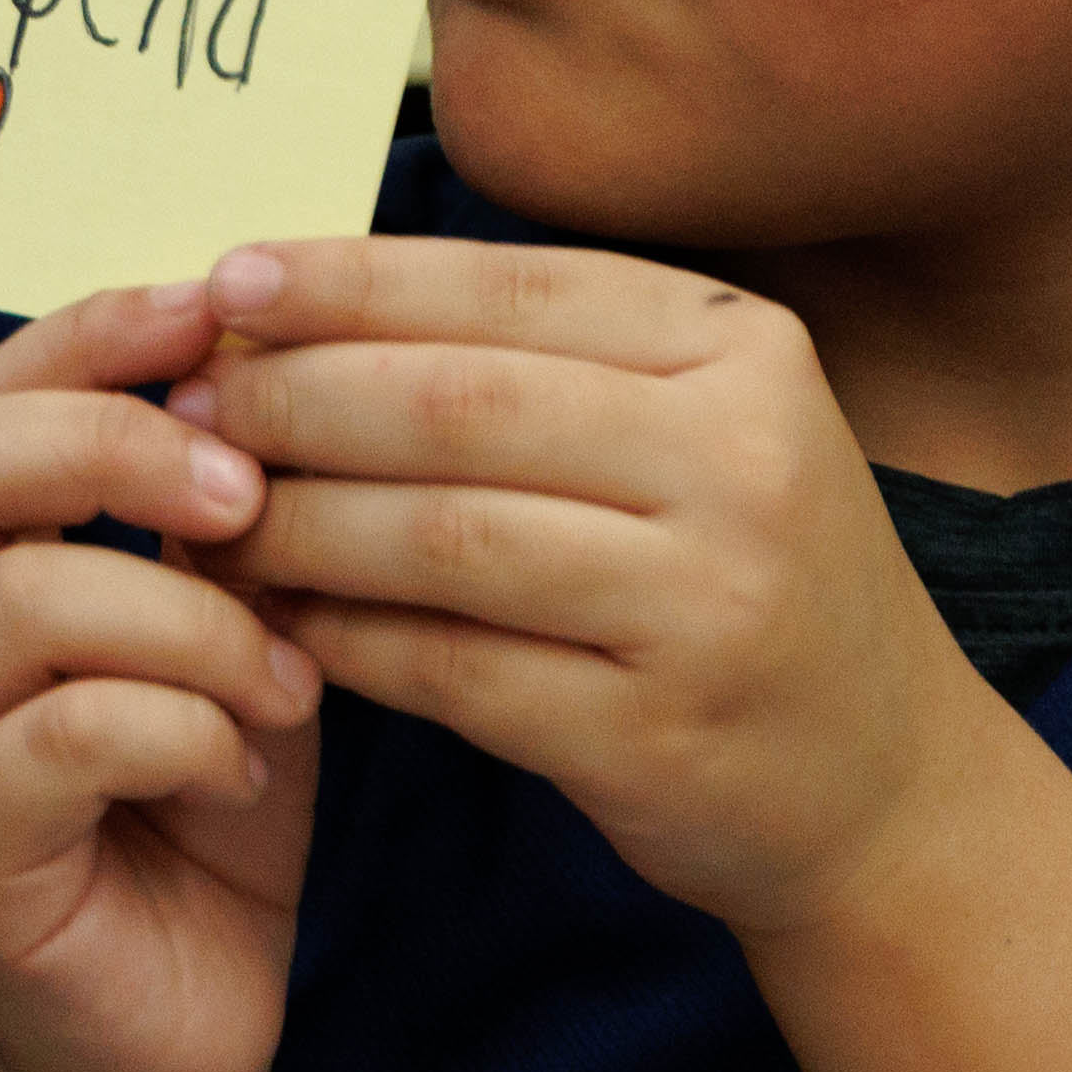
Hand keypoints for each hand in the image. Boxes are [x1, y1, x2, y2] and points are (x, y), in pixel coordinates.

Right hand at [0, 279, 326, 1071]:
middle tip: (254, 494)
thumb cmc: (190, 817)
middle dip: (120, 446)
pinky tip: (234, 772)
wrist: (166, 1045)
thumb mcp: (214, 632)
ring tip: (281, 686)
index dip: (96, 336)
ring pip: (30, 597)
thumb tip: (253, 370)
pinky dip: (188, 730)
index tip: (224, 311)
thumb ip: (205, 522)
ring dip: (195, 623)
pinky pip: (73, 731)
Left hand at [179, 234, 992, 940]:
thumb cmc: (742, 582)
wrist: (884, 788)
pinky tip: (279, 626)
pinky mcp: (655, 732)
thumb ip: (540, 363)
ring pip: (441, 538)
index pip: (507, 289)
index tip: (224, 285)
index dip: (350, 283)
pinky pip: (451, 669)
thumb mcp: (696, 429)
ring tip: (205, 518)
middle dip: (295, 400)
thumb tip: (298, 306)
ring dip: (298, 527)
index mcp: (743, 349)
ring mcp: (707, 602)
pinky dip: (345, 642)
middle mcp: (742, 459)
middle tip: (186, 410)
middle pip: (458, 406)